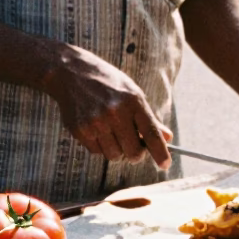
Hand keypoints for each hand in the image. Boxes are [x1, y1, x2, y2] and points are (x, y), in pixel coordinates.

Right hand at [41, 45, 172, 168]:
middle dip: (136, 155)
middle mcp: (115, 112)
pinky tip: (96, 129)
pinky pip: (97, 152)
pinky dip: (100, 146)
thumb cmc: (107, 84)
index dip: (160, 153)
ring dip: (116, 150)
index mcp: (132, 101)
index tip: (165, 165)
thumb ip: (148, 118)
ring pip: (114, 155)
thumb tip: (166, 138)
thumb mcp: (131, 94)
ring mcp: (96, 122)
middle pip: (133, 153)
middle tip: (133, 147)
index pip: (151, 133)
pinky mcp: (80, 130)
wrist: (71, 73)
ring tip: (111, 133)